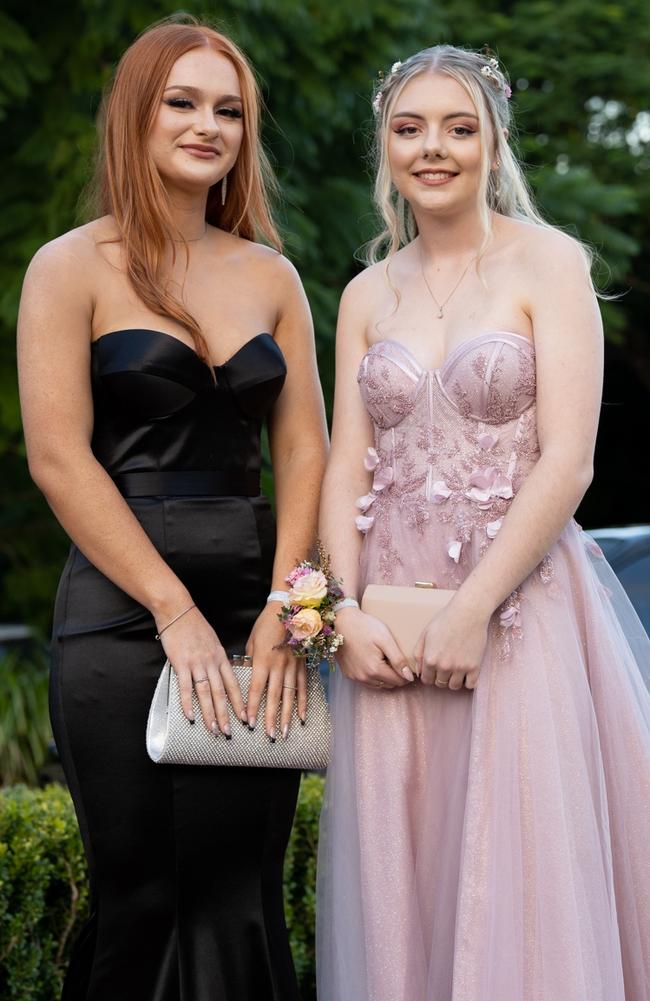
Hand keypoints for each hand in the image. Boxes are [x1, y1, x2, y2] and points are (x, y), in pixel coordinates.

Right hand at [156, 604, 245, 735]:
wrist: (178, 611)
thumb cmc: (194, 625)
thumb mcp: (213, 641)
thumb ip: (217, 658)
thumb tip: (222, 674)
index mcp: (221, 656)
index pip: (233, 683)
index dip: (239, 702)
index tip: (244, 717)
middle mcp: (211, 661)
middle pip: (221, 692)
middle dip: (226, 714)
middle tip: (229, 732)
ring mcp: (196, 663)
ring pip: (206, 693)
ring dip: (209, 713)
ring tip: (213, 729)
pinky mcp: (180, 663)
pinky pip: (185, 686)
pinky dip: (188, 702)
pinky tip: (190, 716)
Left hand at [245, 604, 307, 739]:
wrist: (289, 607)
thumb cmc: (266, 624)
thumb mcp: (252, 641)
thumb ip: (249, 662)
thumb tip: (243, 678)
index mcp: (262, 660)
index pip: (256, 689)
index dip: (253, 707)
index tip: (249, 723)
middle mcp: (278, 666)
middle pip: (274, 697)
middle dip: (271, 718)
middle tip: (270, 736)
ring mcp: (293, 666)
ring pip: (290, 695)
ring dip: (288, 716)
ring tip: (286, 732)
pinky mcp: (303, 664)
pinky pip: (303, 687)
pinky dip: (303, 703)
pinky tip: (302, 717)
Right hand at [335, 606, 413, 689]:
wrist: (341, 622)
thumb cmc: (365, 627)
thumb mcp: (385, 640)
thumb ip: (398, 660)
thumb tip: (409, 677)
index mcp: (375, 669)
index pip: (398, 681)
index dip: (406, 674)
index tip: (408, 665)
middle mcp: (364, 677)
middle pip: (389, 684)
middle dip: (396, 675)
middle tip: (397, 660)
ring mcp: (354, 677)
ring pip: (378, 684)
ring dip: (385, 677)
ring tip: (386, 660)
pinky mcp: (348, 674)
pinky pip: (366, 681)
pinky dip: (373, 676)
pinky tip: (374, 662)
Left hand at [414, 597, 489, 689]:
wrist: (468, 612)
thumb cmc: (445, 620)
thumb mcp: (425, 634)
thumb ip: (418, 654)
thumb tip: (418, 672)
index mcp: (430, 659)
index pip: (426, 680)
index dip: (429, 675)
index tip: (434, 670)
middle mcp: (444, 666)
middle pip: (440, 683)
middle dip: (440, 677)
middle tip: (445, 666)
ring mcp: (460, 668)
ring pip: (454, 686)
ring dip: (453, 680)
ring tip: (455, 668)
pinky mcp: (475, 667)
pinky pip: (470, 685)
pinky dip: (468, 681)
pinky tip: (466, 671)